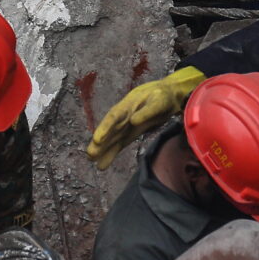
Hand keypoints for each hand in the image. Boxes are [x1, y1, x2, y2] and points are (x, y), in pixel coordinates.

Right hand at [84, 67, 204, 166]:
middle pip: (109, 130)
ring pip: (112, 139)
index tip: (97, 140)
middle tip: (90, 155)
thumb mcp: (158, 101)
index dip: (105, 128)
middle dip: (99, 143)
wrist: (168, 95)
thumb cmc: (162, 96)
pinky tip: (102, 164)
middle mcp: (123, 116)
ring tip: (92, 161)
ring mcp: (126, 126)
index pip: (114, 117)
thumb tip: (133, 121)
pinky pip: (118, 144)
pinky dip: (111, 153)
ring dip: (102, 150)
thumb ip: (147, 112)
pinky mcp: (130, 133)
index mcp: (128, 106)